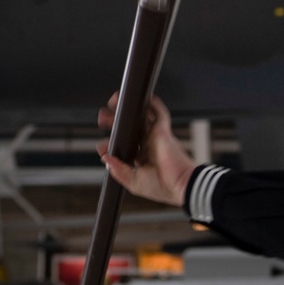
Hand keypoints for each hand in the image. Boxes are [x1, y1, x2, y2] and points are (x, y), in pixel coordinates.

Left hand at [97, 92, 195, 206]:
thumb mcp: (134, 182)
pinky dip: (154, 104)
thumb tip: (105, 157)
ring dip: (130, 109)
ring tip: (115, 100)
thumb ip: (118, 170)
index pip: (125, 146)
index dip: (112, 143)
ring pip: (142, 118)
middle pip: (131, 128)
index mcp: (142, 159)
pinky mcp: (163, 131)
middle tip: (102, 117)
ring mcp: (156, 137)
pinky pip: (160, 114)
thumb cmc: (162, 187)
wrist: (181, 185)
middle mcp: (149, 146)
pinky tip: (146, 97)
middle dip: (115, 121)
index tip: (102, 146)